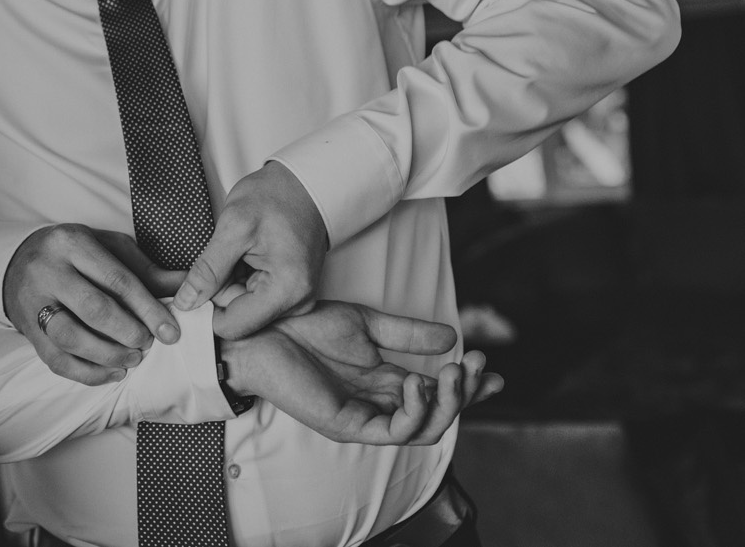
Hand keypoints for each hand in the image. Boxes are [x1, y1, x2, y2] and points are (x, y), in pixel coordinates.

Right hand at [3, 223, 185, 385]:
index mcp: (71, 242)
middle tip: (148, 344)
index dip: (147, 309)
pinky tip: (113, 374)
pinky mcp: (26, 330)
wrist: (18, 262)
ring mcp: (32, 301)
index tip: (171, 332)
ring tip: (132, 359)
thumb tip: (188, 288)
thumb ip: (147, 271)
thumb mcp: (109, 249)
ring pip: (71, 337)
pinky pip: (57, 360)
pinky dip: (88, 373)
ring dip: (108, 355)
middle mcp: (47, 270)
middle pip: (93, 308)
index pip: (116, 279)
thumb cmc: (75, 254)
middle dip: (128, 332)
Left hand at [175, 160, 327, 338]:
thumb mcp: (234, 226)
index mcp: (287, 290)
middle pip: (236, 317)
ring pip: (241, 306)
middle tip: (219, 254)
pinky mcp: (289, 293)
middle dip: (218, 290)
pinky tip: (244, 256)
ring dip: (228, 282)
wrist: (304, 185)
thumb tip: (185, 302)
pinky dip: (240, 278)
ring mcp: (294, 299)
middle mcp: (297, 303)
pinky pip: (252, 296)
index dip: (204, 310)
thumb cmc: (277, 197)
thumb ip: (208, 269)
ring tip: (235, 250)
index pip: (232, 326)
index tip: (190, 287)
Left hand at [221, 300, 503, 444]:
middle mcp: (378, 403)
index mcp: (384, 381)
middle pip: (437, 415)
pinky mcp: (346, 425)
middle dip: (464, 394)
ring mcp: (363, 417)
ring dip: (447, 403)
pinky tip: (419, 383)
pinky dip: (414, 411)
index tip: (493, 370)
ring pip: (423, 429)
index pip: (436, 392)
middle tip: (476, 366)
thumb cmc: (303, 324)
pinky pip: (393, 432)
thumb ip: (407, 334)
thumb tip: (452, 335)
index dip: (468, 387)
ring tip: (454, 372)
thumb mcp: (365, 322)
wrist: (261, 328)